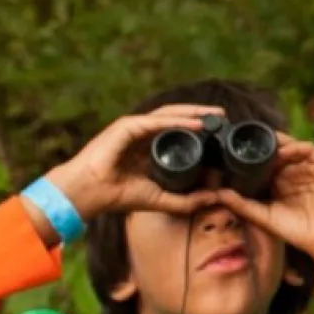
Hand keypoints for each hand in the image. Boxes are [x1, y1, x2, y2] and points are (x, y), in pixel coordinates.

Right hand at [44, 104, 226, 218]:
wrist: (90, 194)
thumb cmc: (118, 195)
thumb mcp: (160, 199)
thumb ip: (187, 201)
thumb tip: (215, 198)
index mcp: (149, 147)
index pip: (178, 131)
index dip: (200, 129)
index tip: (222, 132)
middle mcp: (143, 134)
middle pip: (177, 118)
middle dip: (201, 115)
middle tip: (223, 117)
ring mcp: (134, 128)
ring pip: (169, 114)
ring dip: (193, 113)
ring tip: (214, 115)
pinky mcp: (126, 127)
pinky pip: (156, 121)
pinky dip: (177, 121)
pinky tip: (195, 123)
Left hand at [215, 135, 313, 257]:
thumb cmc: (296, 231)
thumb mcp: (264, 216)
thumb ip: (242, 204)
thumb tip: (218, 194)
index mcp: (281, 181)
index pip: (267, 161)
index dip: (255, 154)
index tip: (236, 148)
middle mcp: (296, 172)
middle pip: (279, 150)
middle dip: (266, 145)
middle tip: (248, 139)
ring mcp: (311, 168)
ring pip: (293, 147)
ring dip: (280, 143)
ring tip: (265, 144)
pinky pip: (311, 150)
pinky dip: (297, 147)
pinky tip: (284, 151)